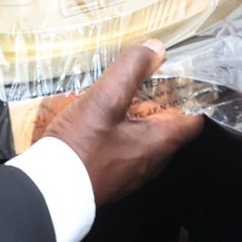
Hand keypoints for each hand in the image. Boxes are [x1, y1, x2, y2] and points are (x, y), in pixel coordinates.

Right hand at [41, 41, 204, 204]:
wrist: (48, 192)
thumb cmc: (80, 147)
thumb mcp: (105, 100)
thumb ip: (131, 70)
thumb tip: (156, 49)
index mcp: (159, 144)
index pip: (193, 119)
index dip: (191, 94)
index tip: (181, 74)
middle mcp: (151, 162)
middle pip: (169, 126)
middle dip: (161, 100)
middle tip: (146, 76)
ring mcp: (130, 173)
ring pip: (145, 137)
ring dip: (137, 114)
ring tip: (119, 93)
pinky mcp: (111, 176)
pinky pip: (125, 147)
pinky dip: (121, 128)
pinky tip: (100, 117)